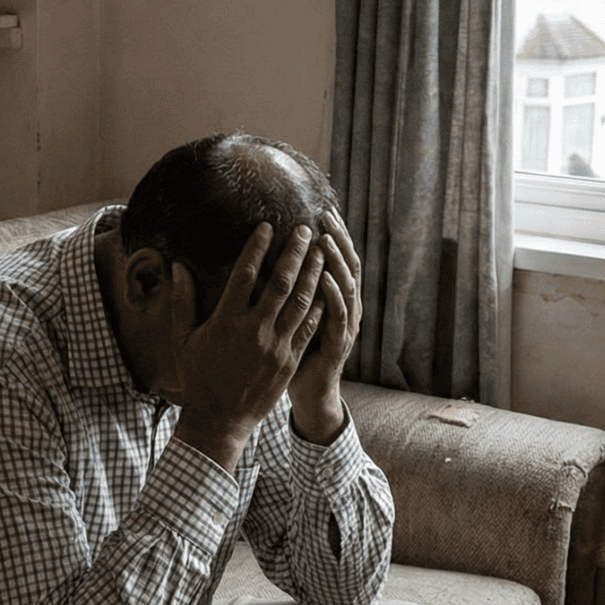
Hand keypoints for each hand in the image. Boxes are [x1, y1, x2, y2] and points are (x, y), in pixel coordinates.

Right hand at [171, 223, 326, 469]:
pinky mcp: (290, 360)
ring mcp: (276, 346)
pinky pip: (309, 327)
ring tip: (320, 251)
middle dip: (294, 253)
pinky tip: (325, 288)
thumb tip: (177, 266)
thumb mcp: (183, 339)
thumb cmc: (198, 377)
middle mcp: (254, 331)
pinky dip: (318, 305)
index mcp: (226, 322)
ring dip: (313, 273)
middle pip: (280, 283)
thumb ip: (182, 301)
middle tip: (304, 229)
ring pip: (301, 302)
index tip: (267, 227)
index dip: (257, 248)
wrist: (219, 420)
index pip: (244, 275)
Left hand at [289, 211, 360, 442]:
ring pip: (346, 287)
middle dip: (337, 240)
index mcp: (330, 299)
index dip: (332, 235)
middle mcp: (341, 308)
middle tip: (327, 214)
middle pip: (345, 266)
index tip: (322, 209)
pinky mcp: (337, 346)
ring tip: (324, 240)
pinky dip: (334, 297)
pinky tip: (326, 278)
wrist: (309, 395)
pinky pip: (338, 318)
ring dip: (337, 263)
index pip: (334, 259)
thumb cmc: (292, 355)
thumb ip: (284, 290)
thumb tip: (258, 260)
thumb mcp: (291, 319)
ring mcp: (342, 327)